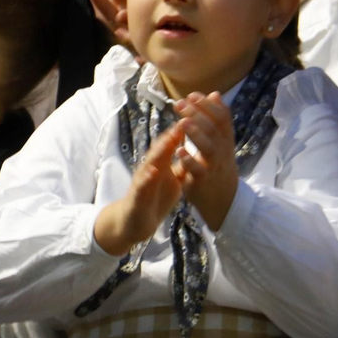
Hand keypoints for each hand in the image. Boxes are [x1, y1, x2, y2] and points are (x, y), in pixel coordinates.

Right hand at [94, 122, 186, 255]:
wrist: (135, 221)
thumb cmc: (156, 197)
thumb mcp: (175, 179)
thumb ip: (184, 164)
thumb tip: (201, 149)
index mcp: (162, 162)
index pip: (172, 143)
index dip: (183, 130)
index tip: (197, 116)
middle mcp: (151, 167)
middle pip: (161, 147)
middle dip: (172, 133)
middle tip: (185, 118)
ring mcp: (143, 180)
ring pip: (151, 161)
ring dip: (159, 150)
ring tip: (170, 138)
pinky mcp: (137, 195)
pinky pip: (142, 185)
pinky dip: (147, 177)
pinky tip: (154, 171)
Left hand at [173, 93, 237, 230]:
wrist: (224, 200)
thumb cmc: (218, 165)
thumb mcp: (222, 141)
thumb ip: (217, 119)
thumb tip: (215, 94)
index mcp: (226, 140)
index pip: (222, 117)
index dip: (208, 105)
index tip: (192, 95)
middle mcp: (223, 151)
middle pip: (214, 129)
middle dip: (197, 114)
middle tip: (180, 104)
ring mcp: (214, 166)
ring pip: (209, 148)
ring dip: (196, 134)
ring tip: (182, 122)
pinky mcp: (203, 181)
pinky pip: (198, 170)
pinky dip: (189, 160)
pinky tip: (179, 150)